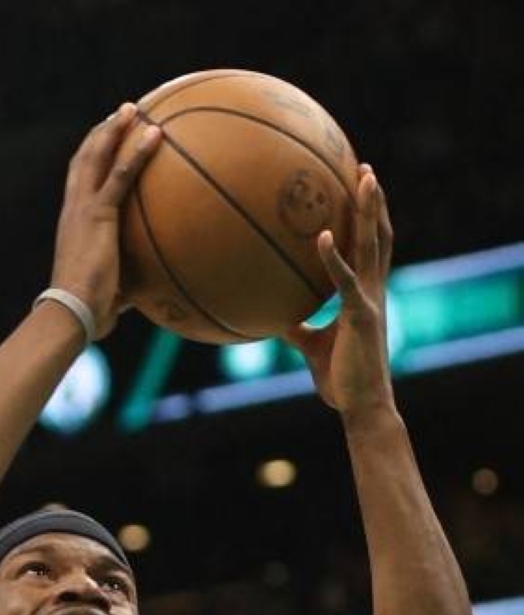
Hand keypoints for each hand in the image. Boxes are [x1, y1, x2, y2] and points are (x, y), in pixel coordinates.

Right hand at [49, 106, 161, 339]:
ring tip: (134, 109)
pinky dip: (138, 151)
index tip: (104, 142)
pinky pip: (122, 175)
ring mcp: (84, 209)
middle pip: (84, 159)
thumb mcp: (108, 294)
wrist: (70, 311)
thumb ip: (124, 287)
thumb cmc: (87, 312)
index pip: (78, 183)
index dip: (90, 158)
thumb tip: (144, 298)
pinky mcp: (99, 214)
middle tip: (121, 113)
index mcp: (72, 225)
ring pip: (98, 156)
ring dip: (116, 129)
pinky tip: (156, 134)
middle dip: (102, 133)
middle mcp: (73, 210)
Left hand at [284, 167, 395, 421]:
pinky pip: (345, 281)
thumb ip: (297, 327)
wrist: (361, 407)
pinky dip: (332, 258)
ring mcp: (370, 300)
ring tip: (364, 178)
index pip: (370, 248)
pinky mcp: (361, 316)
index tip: (359, 189)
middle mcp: (374, 290)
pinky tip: (320, 237)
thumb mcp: (312, 347)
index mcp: (365, 295)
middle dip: (374, 201)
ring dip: (369, 210)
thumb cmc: (341, 380)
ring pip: (372, 246)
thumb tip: (275, 317)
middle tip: (364, 168)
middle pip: (378, 235)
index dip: (368, 219)